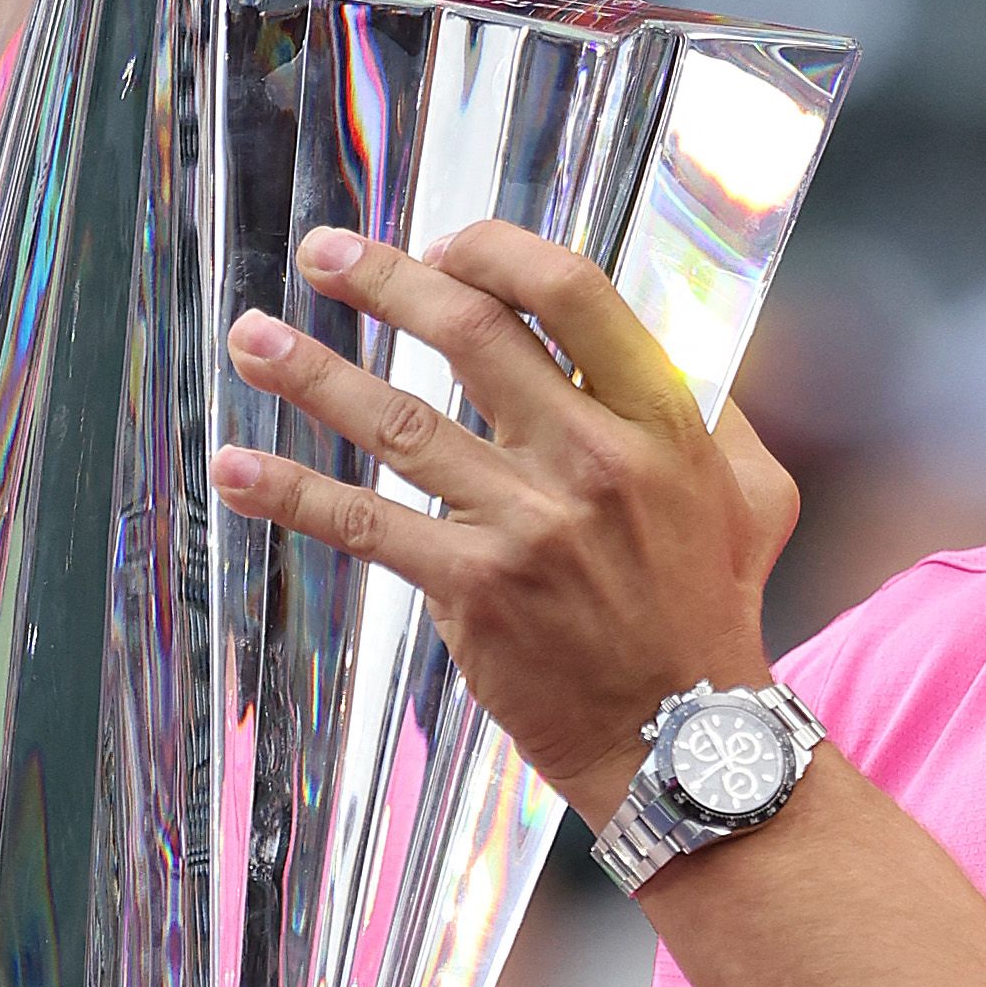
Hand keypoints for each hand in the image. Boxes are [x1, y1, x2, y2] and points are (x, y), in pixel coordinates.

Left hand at [206, 222, 799, 818]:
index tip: (444, 246)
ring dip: (312, 373)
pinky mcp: (475, 590)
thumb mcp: (752, 493)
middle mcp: (594, 460)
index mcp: (661, 420)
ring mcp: (529, 525)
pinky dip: (293, 493)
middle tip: (324, 252)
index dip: (496, 253)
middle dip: (384, 281)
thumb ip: (712, 408)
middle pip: (472, 335)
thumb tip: (663, 336)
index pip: (573, 294)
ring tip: (250, 337)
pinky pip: (367, 525)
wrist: (682, 740)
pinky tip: (234, 466)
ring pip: (399, 422)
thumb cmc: (711, 608)